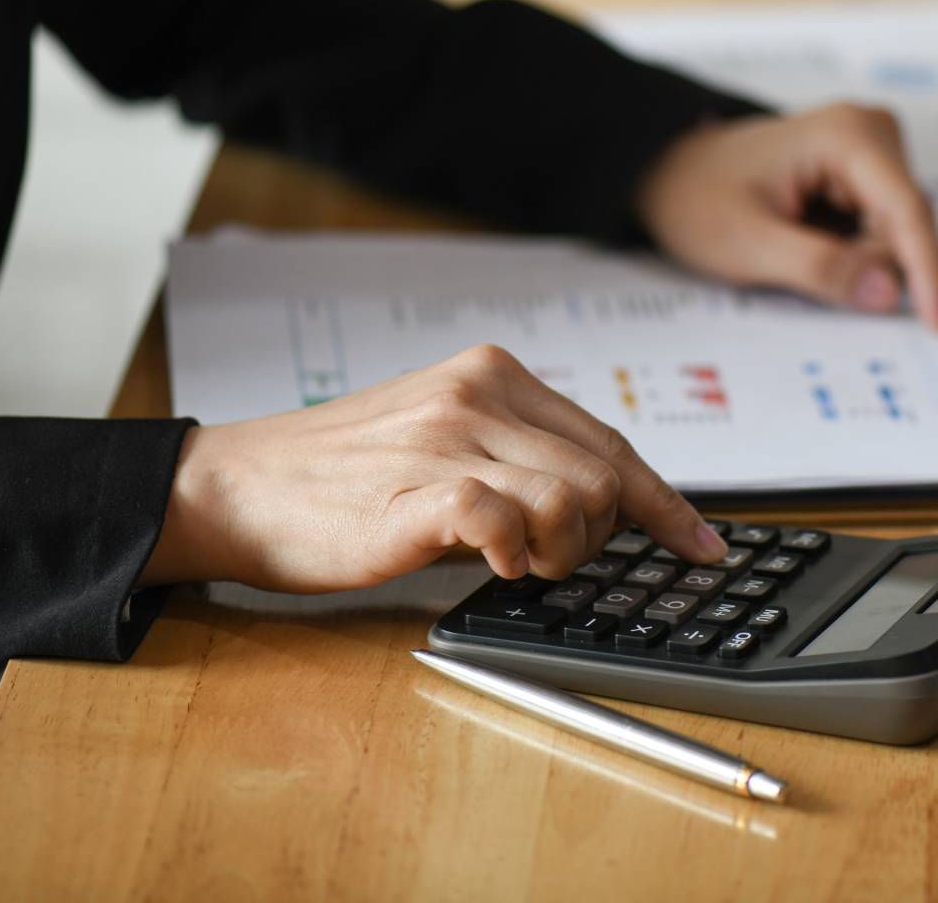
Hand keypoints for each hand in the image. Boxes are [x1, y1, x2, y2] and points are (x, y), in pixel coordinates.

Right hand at [138, 344, 725, 590]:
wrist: (237, 486)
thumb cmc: (341, 476)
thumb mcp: (443, 436)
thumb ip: (518, 452)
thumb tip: (603, 501)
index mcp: (494, 375)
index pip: (612, 443)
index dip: (665, 504)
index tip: (700, 546)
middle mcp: (480, 393)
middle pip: (604, 477)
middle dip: (598, 538)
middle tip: (545, 558)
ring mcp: (449, 438)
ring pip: (573, 500)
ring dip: (558, 552)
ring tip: (510, 561)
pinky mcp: (417, 490)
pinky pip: (506, 519)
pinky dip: (513, 553)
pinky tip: (487, 560)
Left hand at [636, 104, 937, 330]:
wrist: (667, 172)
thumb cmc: (697, 199)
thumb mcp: (749, 245)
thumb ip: (821, 269)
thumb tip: (890, 293)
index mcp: (847, 136)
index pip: (909, 211)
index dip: (928, 272)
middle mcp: (871, 133)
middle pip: (907, 225)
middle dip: (872, 267)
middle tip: (797, 264)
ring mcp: (871, 152)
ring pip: (898, 234)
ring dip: (860, 263)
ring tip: (792, 249)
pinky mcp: (865, 175)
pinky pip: (882, 231)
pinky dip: (854, 256)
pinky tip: (809, 245)